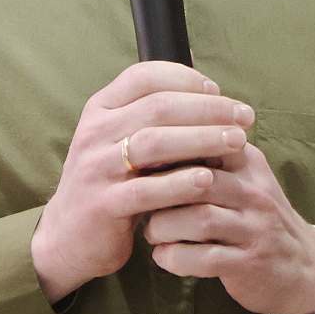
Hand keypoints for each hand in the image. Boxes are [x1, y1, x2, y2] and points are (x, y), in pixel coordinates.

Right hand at [31, 62, 254, 302]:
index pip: (145, 76)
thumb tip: (205, 80)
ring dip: (202, 139)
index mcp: (101, 109)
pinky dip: (180, 182)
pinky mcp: (103, 205)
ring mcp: (96, 169)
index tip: (219, 91)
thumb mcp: (121, 140)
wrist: (69, 237)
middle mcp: (94, 133)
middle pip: (158, 107)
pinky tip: (208, 179)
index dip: (186, 78)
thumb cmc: (110, 182)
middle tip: (244, 116)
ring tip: (238, 141)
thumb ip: (154, 113)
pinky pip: (147, 190)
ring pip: (154, 143)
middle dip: (208, 108)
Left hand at [139, 141, 314, 313]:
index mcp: (249, 163)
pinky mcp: (249, 263)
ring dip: (163, 226)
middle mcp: (254, 192)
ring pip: (198, 219)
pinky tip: (163, 256)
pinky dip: (174, 257)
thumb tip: (153, 139)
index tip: (138, 161)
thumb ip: (208, 158)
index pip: (205, 142)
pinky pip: (203, 259)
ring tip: (151, 231)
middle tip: (137, 200)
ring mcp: (254, 229)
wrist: (304, 267)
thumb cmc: (257, 217)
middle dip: (158, 191)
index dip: (166, 151)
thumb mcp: (243, 178)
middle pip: (197, 180)